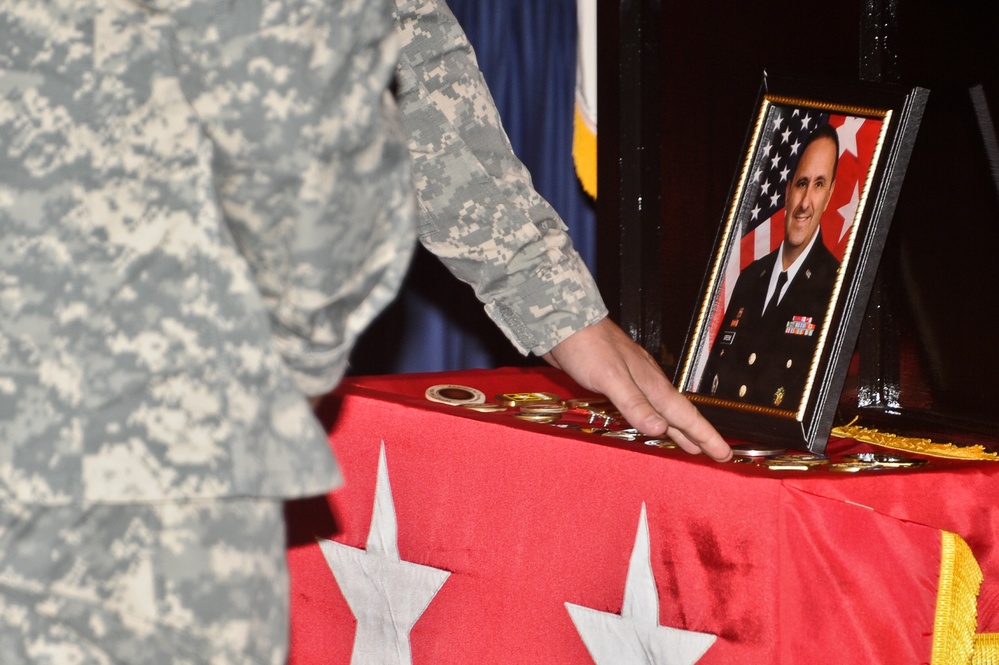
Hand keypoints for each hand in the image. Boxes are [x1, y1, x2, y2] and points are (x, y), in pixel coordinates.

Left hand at [542, 317, 731, 461]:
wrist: (563, 323)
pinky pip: (643, 407)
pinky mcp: (616, 381)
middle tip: (718, 454)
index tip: (725, 454)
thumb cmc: (587, 347)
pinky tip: (652, 423)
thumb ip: (634, 403)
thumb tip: (661, 429)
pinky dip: (654, 420)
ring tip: (691, 446)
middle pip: (679, 414)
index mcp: (651, 383)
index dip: (704, 436)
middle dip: (699, 436)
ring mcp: (633, 380)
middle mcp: (647, 382)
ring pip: (663, 411)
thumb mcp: (611, 377)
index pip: (685, 415)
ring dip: (678, 430)